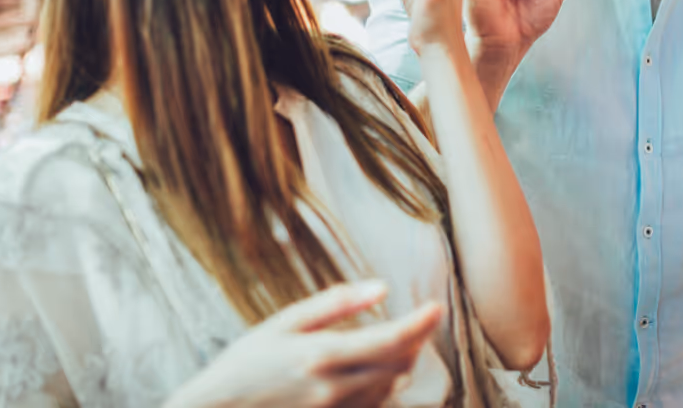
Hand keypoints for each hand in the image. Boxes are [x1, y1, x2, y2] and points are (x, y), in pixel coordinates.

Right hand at [165, 281, 440, 407]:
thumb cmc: (245, 364)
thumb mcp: (285, 323)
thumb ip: (336, 304)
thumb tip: (382, 287)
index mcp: (323, 354)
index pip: (393, 339)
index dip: (422, 323)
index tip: (437, 307)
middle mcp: (335, 388)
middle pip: (400, 365)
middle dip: (414, 342)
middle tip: (414, 322)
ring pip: (390, 388)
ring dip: (398, 365)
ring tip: (387, 345)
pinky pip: (374, 407)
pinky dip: (381, 388)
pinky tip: (369, 373)